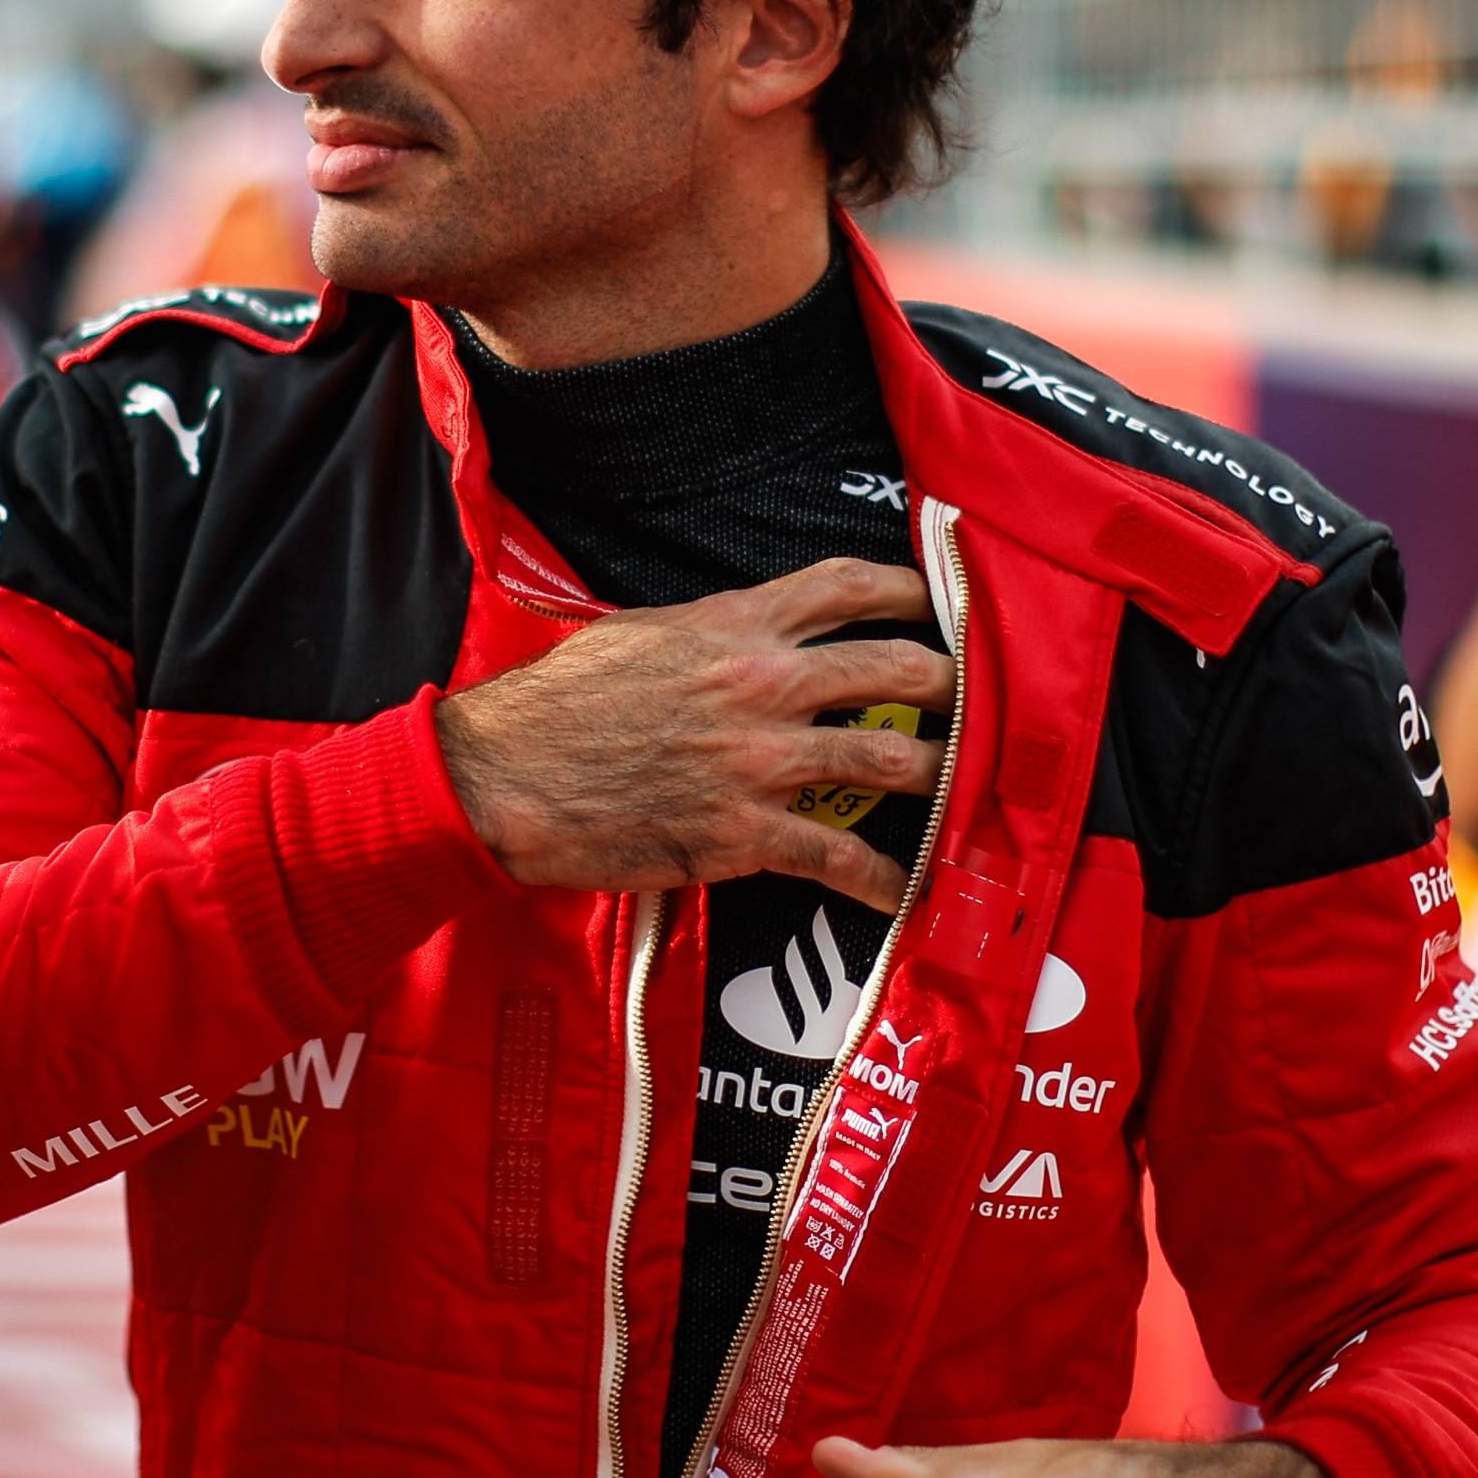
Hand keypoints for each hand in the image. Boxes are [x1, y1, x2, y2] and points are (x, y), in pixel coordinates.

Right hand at [431, 558, 955, 914]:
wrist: (503, 780)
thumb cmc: (556, 706)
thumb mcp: (637, 635)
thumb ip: (708, 629)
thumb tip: (753, 631)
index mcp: (732, 626)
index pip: (845, 588)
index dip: (908, 590)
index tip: (938, 601)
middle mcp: (760, 686)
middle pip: (894, 669)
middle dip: (951, 684)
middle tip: (974, 698)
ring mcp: (758, 763)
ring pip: (890, 762)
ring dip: (939, 776)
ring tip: (961, 785)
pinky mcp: (744, 834)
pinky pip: (839, 857)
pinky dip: (882, 879)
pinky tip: (901, 889)